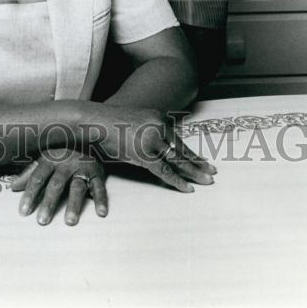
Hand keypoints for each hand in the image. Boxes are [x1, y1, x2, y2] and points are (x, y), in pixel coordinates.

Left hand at [11, 148, 107, 225]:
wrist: (88, 139)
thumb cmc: (62, 156)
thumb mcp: (45, 160)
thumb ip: (29, 173)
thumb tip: (13, 187)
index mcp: (50, 159)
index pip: (37, 178)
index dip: (30, 194)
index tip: (24, 212)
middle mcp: (66, 163)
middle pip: (56, 184)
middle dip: (49, 203)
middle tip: (42, 221)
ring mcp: (83, 168)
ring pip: (77, 187)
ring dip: (74, 204)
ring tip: (69, 221)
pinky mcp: (97, 174)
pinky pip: (100, 188)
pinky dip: (101, 200)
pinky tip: (101, 213)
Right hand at [94, 111, 215, 192]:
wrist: (93, 121)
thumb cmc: (109, 125)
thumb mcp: (134, 124)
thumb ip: (147, 135)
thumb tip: (156, 150)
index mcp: (158, 119)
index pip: (178, 141)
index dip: (192, 153)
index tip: (204, 161)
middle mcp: (158, 127)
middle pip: (182, 150)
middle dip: (198, 163)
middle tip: (213, 172)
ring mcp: (152, 141)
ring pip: (177, 161)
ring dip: (194, 172)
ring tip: (208, 181)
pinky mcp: (144, 154)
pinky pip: (164, 171)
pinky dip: (177, 181)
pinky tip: (188, 189)